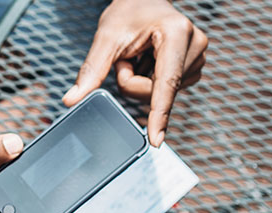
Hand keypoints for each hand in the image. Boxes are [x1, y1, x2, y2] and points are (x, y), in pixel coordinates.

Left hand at [61, 0, 208, 146]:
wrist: (144, 0)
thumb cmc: (128, 12)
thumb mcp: (106, 37)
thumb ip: (91, 70)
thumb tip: (71, 99)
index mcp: (177, 33)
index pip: (165, 83)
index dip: (159, 114)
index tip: (155, 140)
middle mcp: (196, 45)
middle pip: (158, 92)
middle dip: (133, 81)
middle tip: (127, 57)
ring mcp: (199, 57)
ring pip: (161, 95)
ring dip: (142, 81)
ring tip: (141, 55)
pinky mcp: (196, 67)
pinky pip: (167, 91)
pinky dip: (152, 81)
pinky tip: (150, 61)